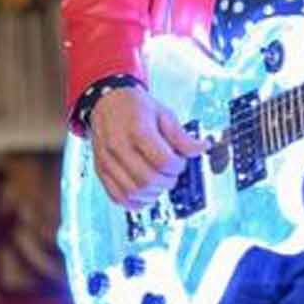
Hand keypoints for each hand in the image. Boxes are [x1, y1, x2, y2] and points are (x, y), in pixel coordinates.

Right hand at [89, 87, 203, 209]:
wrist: (107, 101)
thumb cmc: (136, 107)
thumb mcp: (163, 113)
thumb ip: (181, 135)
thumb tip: (202, 148)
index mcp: (137, 130)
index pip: (162, 160)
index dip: (178, 166)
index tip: (181, 161)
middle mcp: (119, 147)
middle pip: (147, 179)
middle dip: (168, 181)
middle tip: (172, 173)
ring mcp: (107, 161)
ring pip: (132, 192)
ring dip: (153, 193)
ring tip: (160, 181)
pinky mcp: (101, 171)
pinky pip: (117, 197)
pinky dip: (135, 202)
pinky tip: (146, 193)